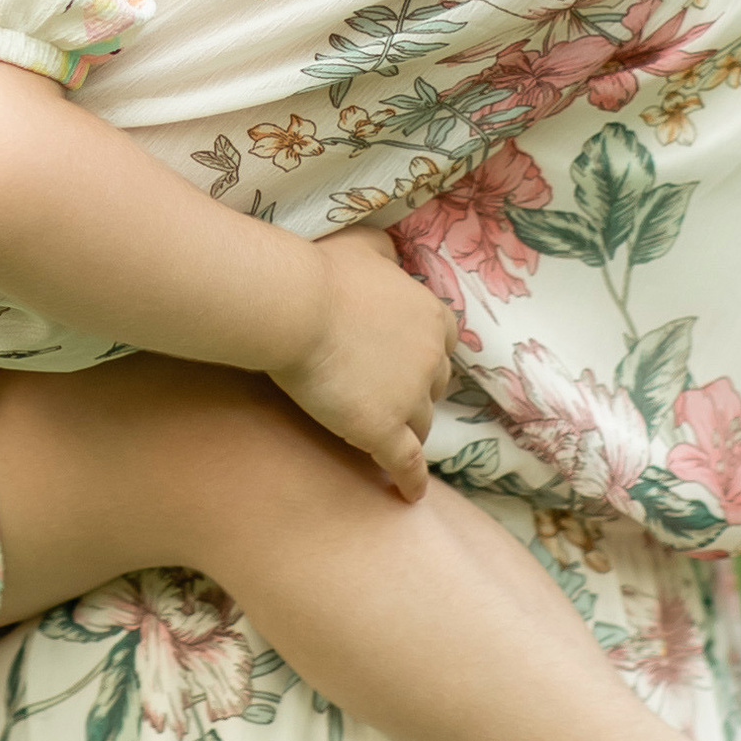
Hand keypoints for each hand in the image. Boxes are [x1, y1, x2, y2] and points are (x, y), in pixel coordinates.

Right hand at [266, 228, 457, 500]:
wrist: (295, 307)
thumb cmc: (322, 271)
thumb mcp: (363, 245)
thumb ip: (385, 251)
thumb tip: (392, 253)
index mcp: (430, 315)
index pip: (446, 342)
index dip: (425, 354)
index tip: (407, 361)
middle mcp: (432, 357)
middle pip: (434, 386)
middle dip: (416, 392)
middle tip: (386, 397)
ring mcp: (410, 397)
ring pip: (421, 425)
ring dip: (407, 431)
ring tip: (386, 442)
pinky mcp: (383, 430)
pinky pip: (405, 463)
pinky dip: (410, 480)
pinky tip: (408, 495)